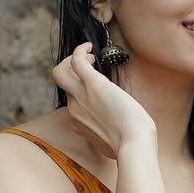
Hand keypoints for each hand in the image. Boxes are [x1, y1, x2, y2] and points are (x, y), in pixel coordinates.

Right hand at [50, 42, 155, 160]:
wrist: (133, 143)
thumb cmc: (130, 145)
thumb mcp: (111, 144)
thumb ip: (106, 136)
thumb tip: (114, 133)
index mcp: (78, 122)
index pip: (71, 100)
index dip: (80, 89)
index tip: (96, 86)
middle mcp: (74, 108)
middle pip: (62, 84)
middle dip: (72, 71)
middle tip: (91, 65)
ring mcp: (80, 96)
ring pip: (60, 72)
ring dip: (72, 60)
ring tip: (91, 55)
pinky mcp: (92, 83)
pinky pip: (76, 60)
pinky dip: (80, 50)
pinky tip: (90, 47)